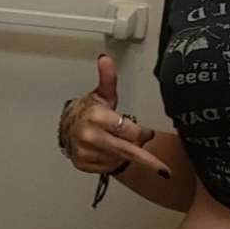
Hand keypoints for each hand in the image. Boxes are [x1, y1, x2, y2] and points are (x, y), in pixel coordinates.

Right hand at [60, 54, 170, 179]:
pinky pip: (108, 168)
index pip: (128, 130)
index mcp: (97, 116)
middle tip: (163, 169)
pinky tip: (112, 152)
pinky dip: (114, 162)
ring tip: (121, 143)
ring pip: (119, 160)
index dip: (142, 133)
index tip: (150, 134)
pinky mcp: (83, 164)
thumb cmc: (88, 111)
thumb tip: (105, 59)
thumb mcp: (102, 94)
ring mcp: (86, 152)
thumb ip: (108, 79)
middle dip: (147, 160)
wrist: (66, 127)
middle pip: (126, 150)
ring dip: (127, 155)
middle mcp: (90, 136)